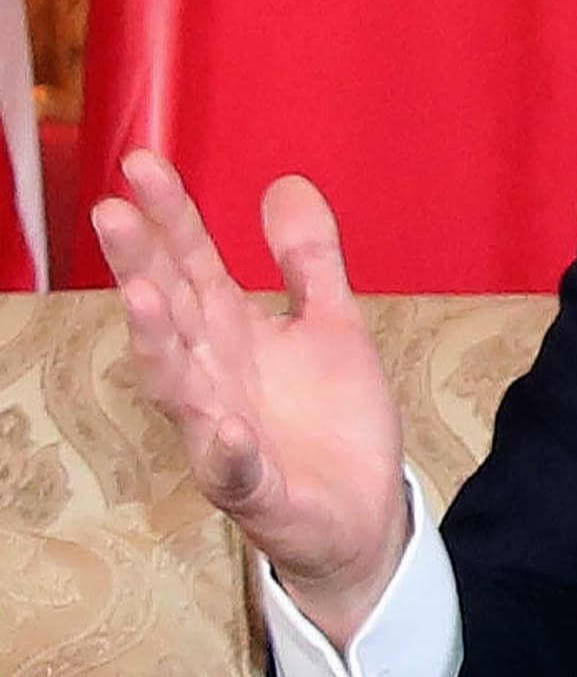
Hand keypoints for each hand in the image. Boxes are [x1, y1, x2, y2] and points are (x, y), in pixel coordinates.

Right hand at [88, 153, 410, 645]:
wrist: (363, 512)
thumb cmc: (330, 417)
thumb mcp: (331, 324)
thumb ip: (308, 260)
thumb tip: (286, 183)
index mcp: (230, 334)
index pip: (191, 266)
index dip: (171, 218)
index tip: (143, 164)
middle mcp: (213, 378)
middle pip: (171, 315)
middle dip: (141, 265)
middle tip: (112, 211)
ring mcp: (225, 435)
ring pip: (178, 389)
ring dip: (158, 345)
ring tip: (145, 298)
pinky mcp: (255, 491)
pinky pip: (235, 472)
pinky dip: (229, 452)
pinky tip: (228, 429)